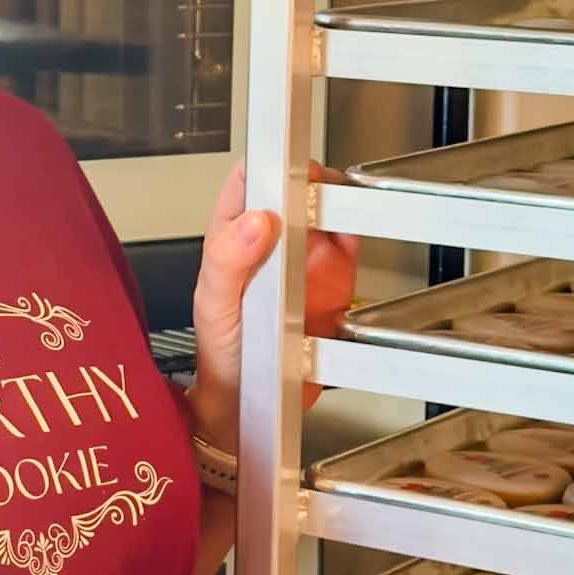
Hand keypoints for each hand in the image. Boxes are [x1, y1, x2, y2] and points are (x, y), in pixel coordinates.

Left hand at [188, 160, 359, 446]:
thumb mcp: (216, 305)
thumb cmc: (220, 355)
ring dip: (339, 206)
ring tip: (335, 216)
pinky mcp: (336, 285)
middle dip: (314, 182)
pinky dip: (357, 242)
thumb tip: (255, 220)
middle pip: (297, 189)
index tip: (285, 165)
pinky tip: (349, 245)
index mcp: (232, 236)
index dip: (269, 164)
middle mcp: (270, 242)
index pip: (249, 179)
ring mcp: (305, 261)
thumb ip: (229, 262)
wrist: (248, 410)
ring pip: (329, 212)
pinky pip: (353, 251)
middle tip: (319, 191)